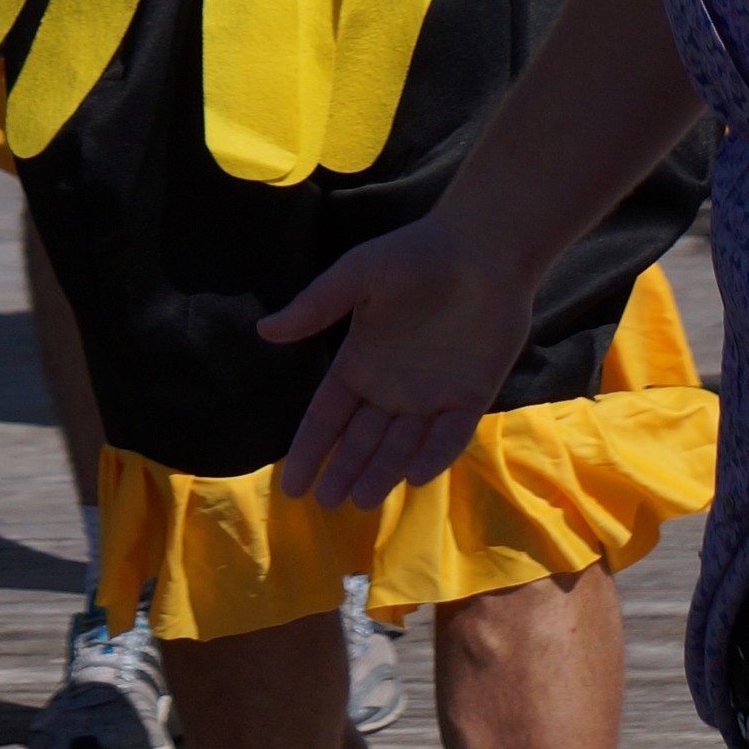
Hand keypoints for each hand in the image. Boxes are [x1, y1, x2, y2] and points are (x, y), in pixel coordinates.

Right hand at [263, 213, 535, 509]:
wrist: (483, 247)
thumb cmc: (417, 255)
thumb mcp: (358, 275)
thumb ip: (316, 306)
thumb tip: (265, 330)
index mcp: (361, 363)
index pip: (328, 416)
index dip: (310, 449)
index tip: (293, 485)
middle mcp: (393, 387)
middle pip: (362, 440)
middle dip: (344, 470)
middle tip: (327, 501)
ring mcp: (433, 395)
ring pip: (402, 445)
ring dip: (383, 472)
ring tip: (361, 498)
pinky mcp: (471, 396)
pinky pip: (450, 434)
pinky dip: (434, 455)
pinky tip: (414, 475)